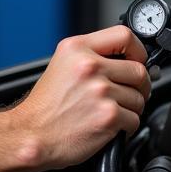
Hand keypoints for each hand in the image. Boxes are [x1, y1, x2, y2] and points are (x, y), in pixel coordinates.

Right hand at [11, 26, 149, 170]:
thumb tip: (125, 60)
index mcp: (77, 49)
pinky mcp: (108, 116)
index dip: (137, 50)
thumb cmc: (44, 107)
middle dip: (139, 85)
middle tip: (129, 93)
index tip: (138, 60)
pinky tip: (110, 125)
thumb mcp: (62, 65)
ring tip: (112, 111)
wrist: (31, 135)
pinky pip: (134, 119)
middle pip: (138, 70)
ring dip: (131, 108)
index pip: (124, 36)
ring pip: (139, 97)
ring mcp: (100, 91)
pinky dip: (127, 126)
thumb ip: (91, 56)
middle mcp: (90, 66)